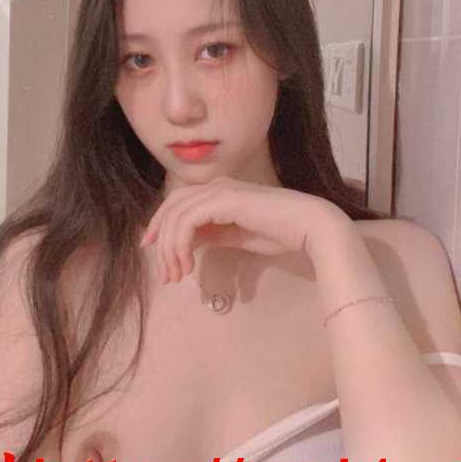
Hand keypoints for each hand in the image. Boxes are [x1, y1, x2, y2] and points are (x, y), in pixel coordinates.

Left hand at [139, 176, 345, 284]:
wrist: (308, 226)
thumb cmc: (280, 232)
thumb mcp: (235, 236)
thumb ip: (211, 235)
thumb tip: (187, 244)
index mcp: (218, 191)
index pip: (177, 203)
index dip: (159, 226)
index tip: (153, 251)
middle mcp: (215, 186)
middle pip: (170, 207)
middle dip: (160, 239)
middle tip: (164, 273)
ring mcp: (218, 190)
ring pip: (175, 216)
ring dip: (170, 249)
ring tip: (176, 276)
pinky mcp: (223, 200)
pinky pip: (187, 222)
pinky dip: (180, 245)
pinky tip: (187, 265)